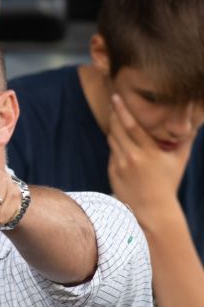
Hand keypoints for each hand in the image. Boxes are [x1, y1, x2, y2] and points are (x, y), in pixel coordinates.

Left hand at [106, 94, 190, 218]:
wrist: (152, 209)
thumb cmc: (168, 182)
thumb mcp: (180, 159)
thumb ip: (185, 138)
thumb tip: (194, 120)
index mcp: (149, 152)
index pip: (132, 126)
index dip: (122, 110)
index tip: (116, 98)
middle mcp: (131, 158)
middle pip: (117, 130)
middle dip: (114, 114)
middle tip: (113, 101)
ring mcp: (119, 166)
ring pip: (112, 140)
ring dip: (113, 127)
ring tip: (116, 116)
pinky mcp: (112, 173)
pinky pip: (112, 153)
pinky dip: (115, 144)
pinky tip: (119, 139)